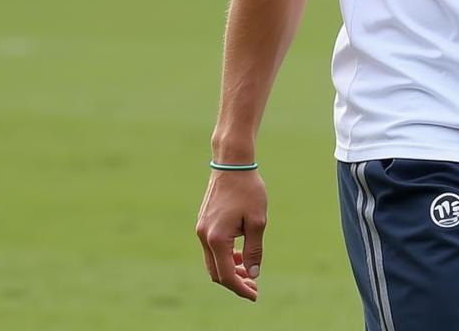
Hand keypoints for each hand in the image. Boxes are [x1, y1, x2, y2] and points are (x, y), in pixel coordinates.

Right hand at [195, 169, 267, 300]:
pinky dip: (224, 256)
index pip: (226, 275)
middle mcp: (203, 236)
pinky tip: (240, 254)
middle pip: (216, 272)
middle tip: (253, 286)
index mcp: (216, 238)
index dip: (240, 288)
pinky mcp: (203, 222)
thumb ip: (254, 250)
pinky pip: (211, 248)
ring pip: (212, 261)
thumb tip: (252, 275)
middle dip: (234, 282)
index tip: (255, 295)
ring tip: (248, 271)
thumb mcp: (258, 221)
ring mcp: (201, 229)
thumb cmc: (248, 189)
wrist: (232, 163)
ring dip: (229, 269)